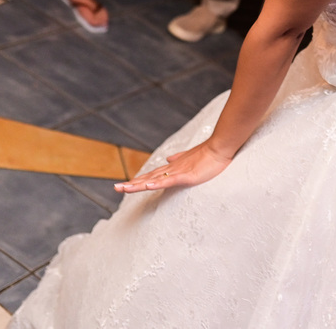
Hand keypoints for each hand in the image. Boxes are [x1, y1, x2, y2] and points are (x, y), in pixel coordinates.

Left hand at [114, 141, 231, 192]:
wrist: (220, 147)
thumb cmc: (208, 154)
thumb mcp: (190, 158)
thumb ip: (178, 159)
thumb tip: (168, 158)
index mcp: (172, 168)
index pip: (151, 175)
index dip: (137, 180)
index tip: (124, 185)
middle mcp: (171, 169)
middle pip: (147, 178)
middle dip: (131, 184)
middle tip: (115, 187)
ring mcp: (177, 172)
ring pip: (153, 180)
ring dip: (137, 184)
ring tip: (123, 188)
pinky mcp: (186, 176)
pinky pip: (169, 181)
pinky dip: (157, 183)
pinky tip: (147, 186)